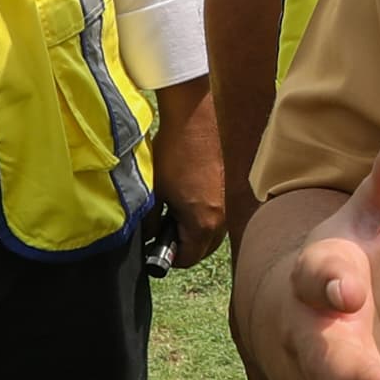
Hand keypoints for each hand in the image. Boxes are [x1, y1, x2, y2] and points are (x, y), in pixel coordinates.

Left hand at [148, 76, 224, 269]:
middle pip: (204, 249)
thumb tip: (148, 236)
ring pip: (214, 232)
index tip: (158, 248)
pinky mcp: (231, 189)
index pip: (189, 258)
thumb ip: (150, 221)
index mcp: (203, 223)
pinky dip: (206, 215)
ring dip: (197, 230)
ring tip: (177, 213)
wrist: (196, 120)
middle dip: (186, 246)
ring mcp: (229, 203)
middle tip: (165, 233)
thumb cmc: (174, 153)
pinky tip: (190, 198)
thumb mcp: (156, 192)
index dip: (170, 257)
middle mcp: (222, 218)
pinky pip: (220, 214)